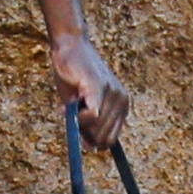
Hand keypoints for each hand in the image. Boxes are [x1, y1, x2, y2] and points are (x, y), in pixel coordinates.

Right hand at [53, 29, 129, 151]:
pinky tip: (70, 105)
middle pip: (103, 138)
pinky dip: (79, 117)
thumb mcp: (80, 105)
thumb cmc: (73, 76)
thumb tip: (90, 147)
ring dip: (78, 122)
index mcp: (121, 107)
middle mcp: (122, 101)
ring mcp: (113, 94)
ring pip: (96, 128)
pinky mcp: (99, 87)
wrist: (70, 46)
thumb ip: (87, 125)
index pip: (110, 140)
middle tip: (73, 114)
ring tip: (71, 102)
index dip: (92, 140)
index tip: (79, 131)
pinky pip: (93, 115)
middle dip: (84, 133)